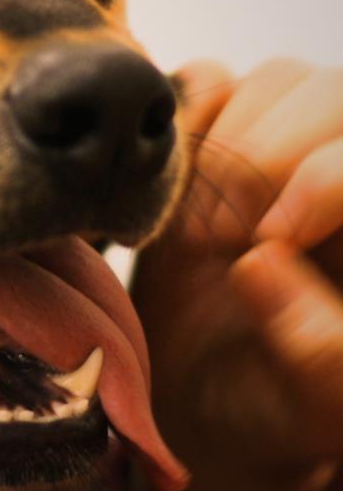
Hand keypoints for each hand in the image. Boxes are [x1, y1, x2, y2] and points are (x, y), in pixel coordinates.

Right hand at [133, 60, 342, 490]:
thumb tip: (262, 264)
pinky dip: (183, 118)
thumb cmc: (274, 408)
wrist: (198, 399)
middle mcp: (341, 176)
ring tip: (190, 233)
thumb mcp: (320, 408)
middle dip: (268, 156)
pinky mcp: (215, 142)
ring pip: (279, 82)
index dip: (326, 180)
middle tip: (214, 239)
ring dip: (224, 146)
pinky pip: (207, 82)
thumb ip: (322, 353)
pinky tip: (164, 185)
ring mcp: (282, 150)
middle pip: (332, 94)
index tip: (265, 243)